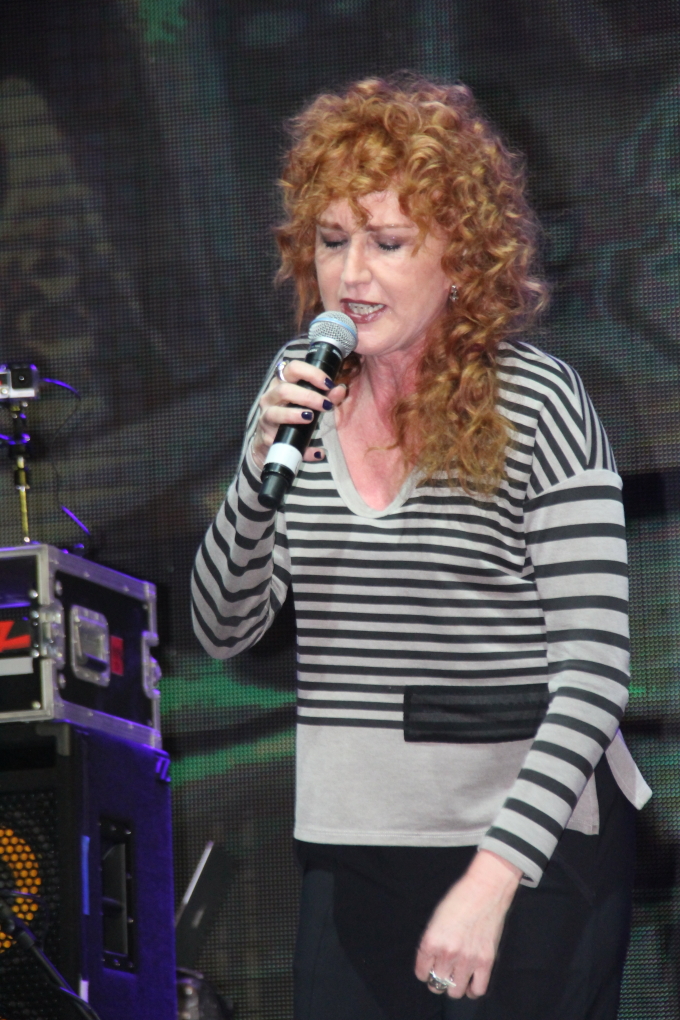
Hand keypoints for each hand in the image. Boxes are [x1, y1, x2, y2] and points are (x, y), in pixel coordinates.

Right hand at [251, 359, 346, 468]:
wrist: (271, 444)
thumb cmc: (292, 417)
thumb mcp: (309, 405)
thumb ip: (326, 396)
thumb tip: (340, 389)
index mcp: (281, 384)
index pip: (292, 368)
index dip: (311, 373)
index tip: (328, 383)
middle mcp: (270, 398)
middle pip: (284, 390)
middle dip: (308, 396)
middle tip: (326, 405)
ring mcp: (265, 418)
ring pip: (275, 413)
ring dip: (294, 415)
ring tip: (310, 418)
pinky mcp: (266, 439)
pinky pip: (282, 443)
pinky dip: (302, 449)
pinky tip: (316, 452)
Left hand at [415, 850, 521, 999]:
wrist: (484, 890)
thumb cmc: (459, 898)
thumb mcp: (436, 919)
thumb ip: (432, 941)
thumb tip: (431, 961)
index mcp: (431, 941)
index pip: (421, 972)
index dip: (424, 972)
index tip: (428, 970)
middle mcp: (447, 954)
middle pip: (437, 984)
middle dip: (437, 980)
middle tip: (442, 972)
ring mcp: (467, 959)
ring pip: (455, 991)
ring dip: (453, 986)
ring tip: (456, 977)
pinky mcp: (485, 961)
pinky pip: (477, 990)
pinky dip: (472, 990)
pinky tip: (470, 981)